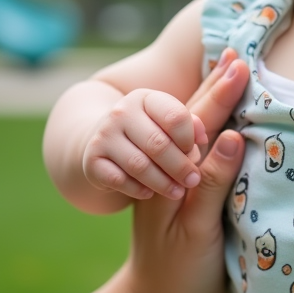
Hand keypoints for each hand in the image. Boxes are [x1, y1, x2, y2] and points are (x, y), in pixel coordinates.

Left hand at [1, 51, 249, 292]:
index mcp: (176, 174)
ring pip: (204, 133)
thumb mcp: (196, 229)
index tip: (240, 59)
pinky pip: (211, 155)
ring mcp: (185, 183)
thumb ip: (213, 182)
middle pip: (199, 119)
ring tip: (231, 72)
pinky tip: (231, 121)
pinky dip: (222, 129)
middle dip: (220, 84)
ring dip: (218, 100)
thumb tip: (232, 134)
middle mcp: (179, 172)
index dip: (223, 90)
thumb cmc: (178, 271)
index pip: (202, 123)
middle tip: (237, 49)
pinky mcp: (194, 197)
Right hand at [82, 86, 207, 200]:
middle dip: (180, 166)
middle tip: (193, 180)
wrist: (104, 143)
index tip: (196, 154)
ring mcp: (103, 135)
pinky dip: (137, 189)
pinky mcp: (91, 160)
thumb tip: (202, 138)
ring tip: (178, 192)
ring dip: (162, 182)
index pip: (175, 116)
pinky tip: (149, 194)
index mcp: (145, 98)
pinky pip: (119, 180)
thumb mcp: (167, 124)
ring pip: (139, 165)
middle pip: (158, 143)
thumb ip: (190, 127)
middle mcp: (121, 112)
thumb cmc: (148, 133)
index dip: (190, 139)